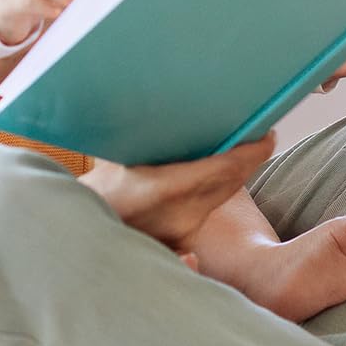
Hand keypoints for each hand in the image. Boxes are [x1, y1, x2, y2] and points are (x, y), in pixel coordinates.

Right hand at [79, 132, 278, 256]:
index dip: (251, 150)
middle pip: (231, 181)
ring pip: (222, 196)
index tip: (266, 133)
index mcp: (165, 189)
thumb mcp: (109, 158)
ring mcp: (183, 231)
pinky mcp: (179, 240)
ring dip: (236, 172)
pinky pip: (209, 207)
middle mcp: (181, 214)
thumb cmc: (90, 194)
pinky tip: (221, 173)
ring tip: (246, 147)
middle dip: (249, 157)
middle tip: (260, 132)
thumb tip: (155, 101)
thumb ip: (135, 134)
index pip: (224, 168)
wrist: (79, 244)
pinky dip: (220, 188)